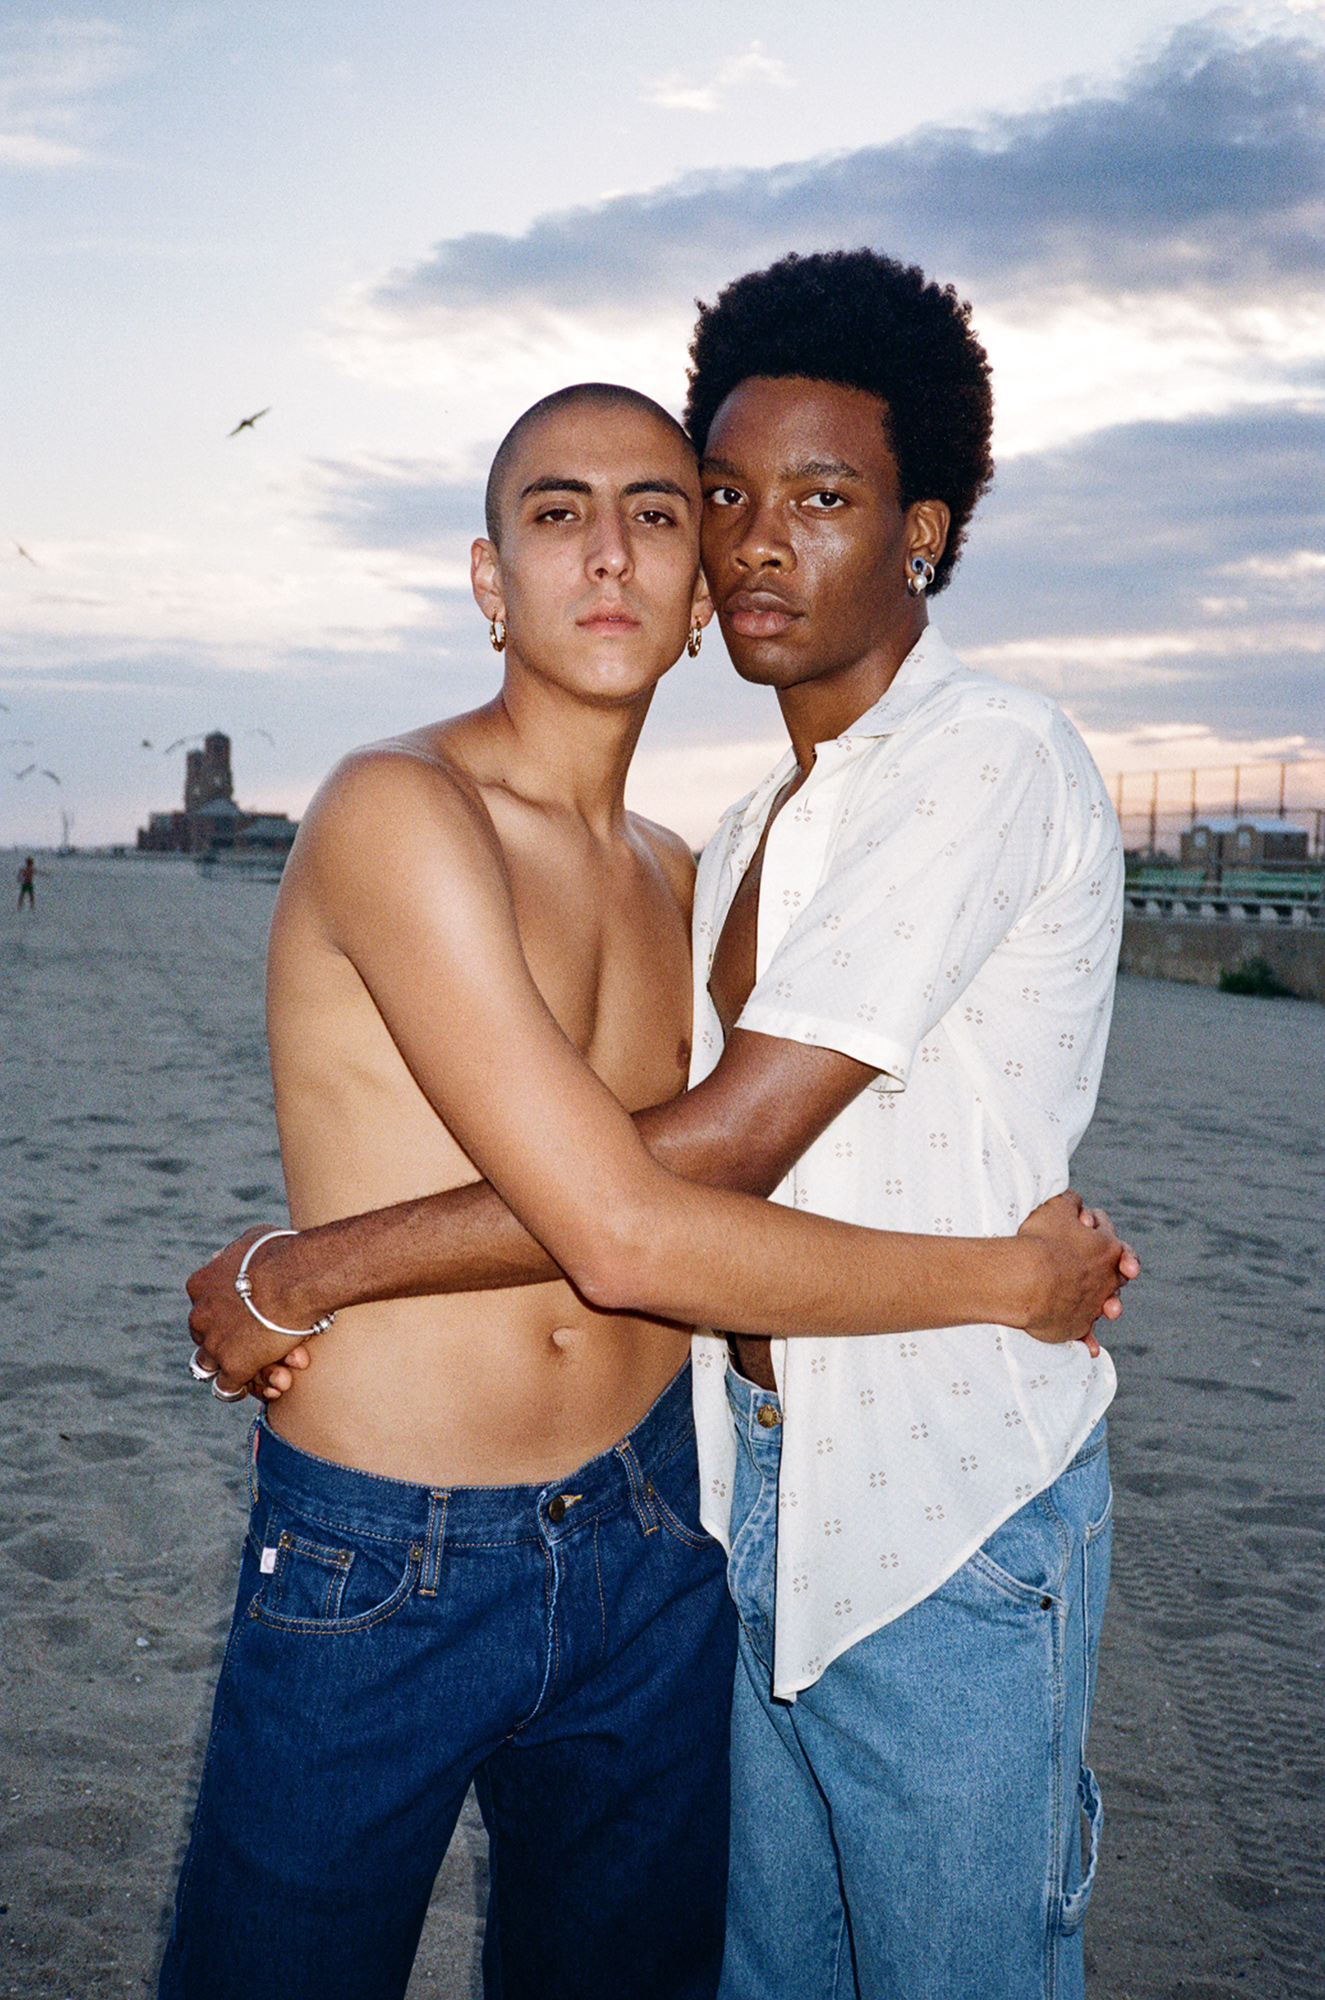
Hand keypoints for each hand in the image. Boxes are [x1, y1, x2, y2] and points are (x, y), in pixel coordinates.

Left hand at [186, 1226, 311, 1398]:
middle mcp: (200, 1316)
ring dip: (231, 1368)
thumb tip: (225, 1256)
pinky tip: (263, 1384)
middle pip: (203, 1337)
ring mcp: (214, 1343)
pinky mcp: (234, 1366)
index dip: (223, 1314)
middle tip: (254, 1341)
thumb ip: (233, 1254)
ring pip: (210, 1365)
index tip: (243, 1315)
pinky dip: (243, 1387)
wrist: (298, 1277)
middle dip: (225, 1341)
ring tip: (260, 1368)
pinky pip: (228, 1387)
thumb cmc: (283, 1252)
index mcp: (200, 1285)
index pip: (204, 1308)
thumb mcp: (250, 1241)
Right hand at [1015, 1190, 1138, 1354]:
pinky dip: (1088, 1339)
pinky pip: (1086, 1333)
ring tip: (1109, 1312)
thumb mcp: (1056, 1207)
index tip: (1109, 1249)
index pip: (1120, 1248)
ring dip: (1107, 1308)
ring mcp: (1093, 1305)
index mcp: (1108, 1249)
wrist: (1027, 1278)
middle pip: (1118, 1279)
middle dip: (1116, 1276)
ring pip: (1106, 1307)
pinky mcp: (1076, 1326)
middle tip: (1110, 1275)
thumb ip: (1069, 1203)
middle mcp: (1106, 1280)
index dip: (1115, 1246)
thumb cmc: (1041, 1239)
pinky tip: (1091, 1348)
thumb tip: (1074, 1201)